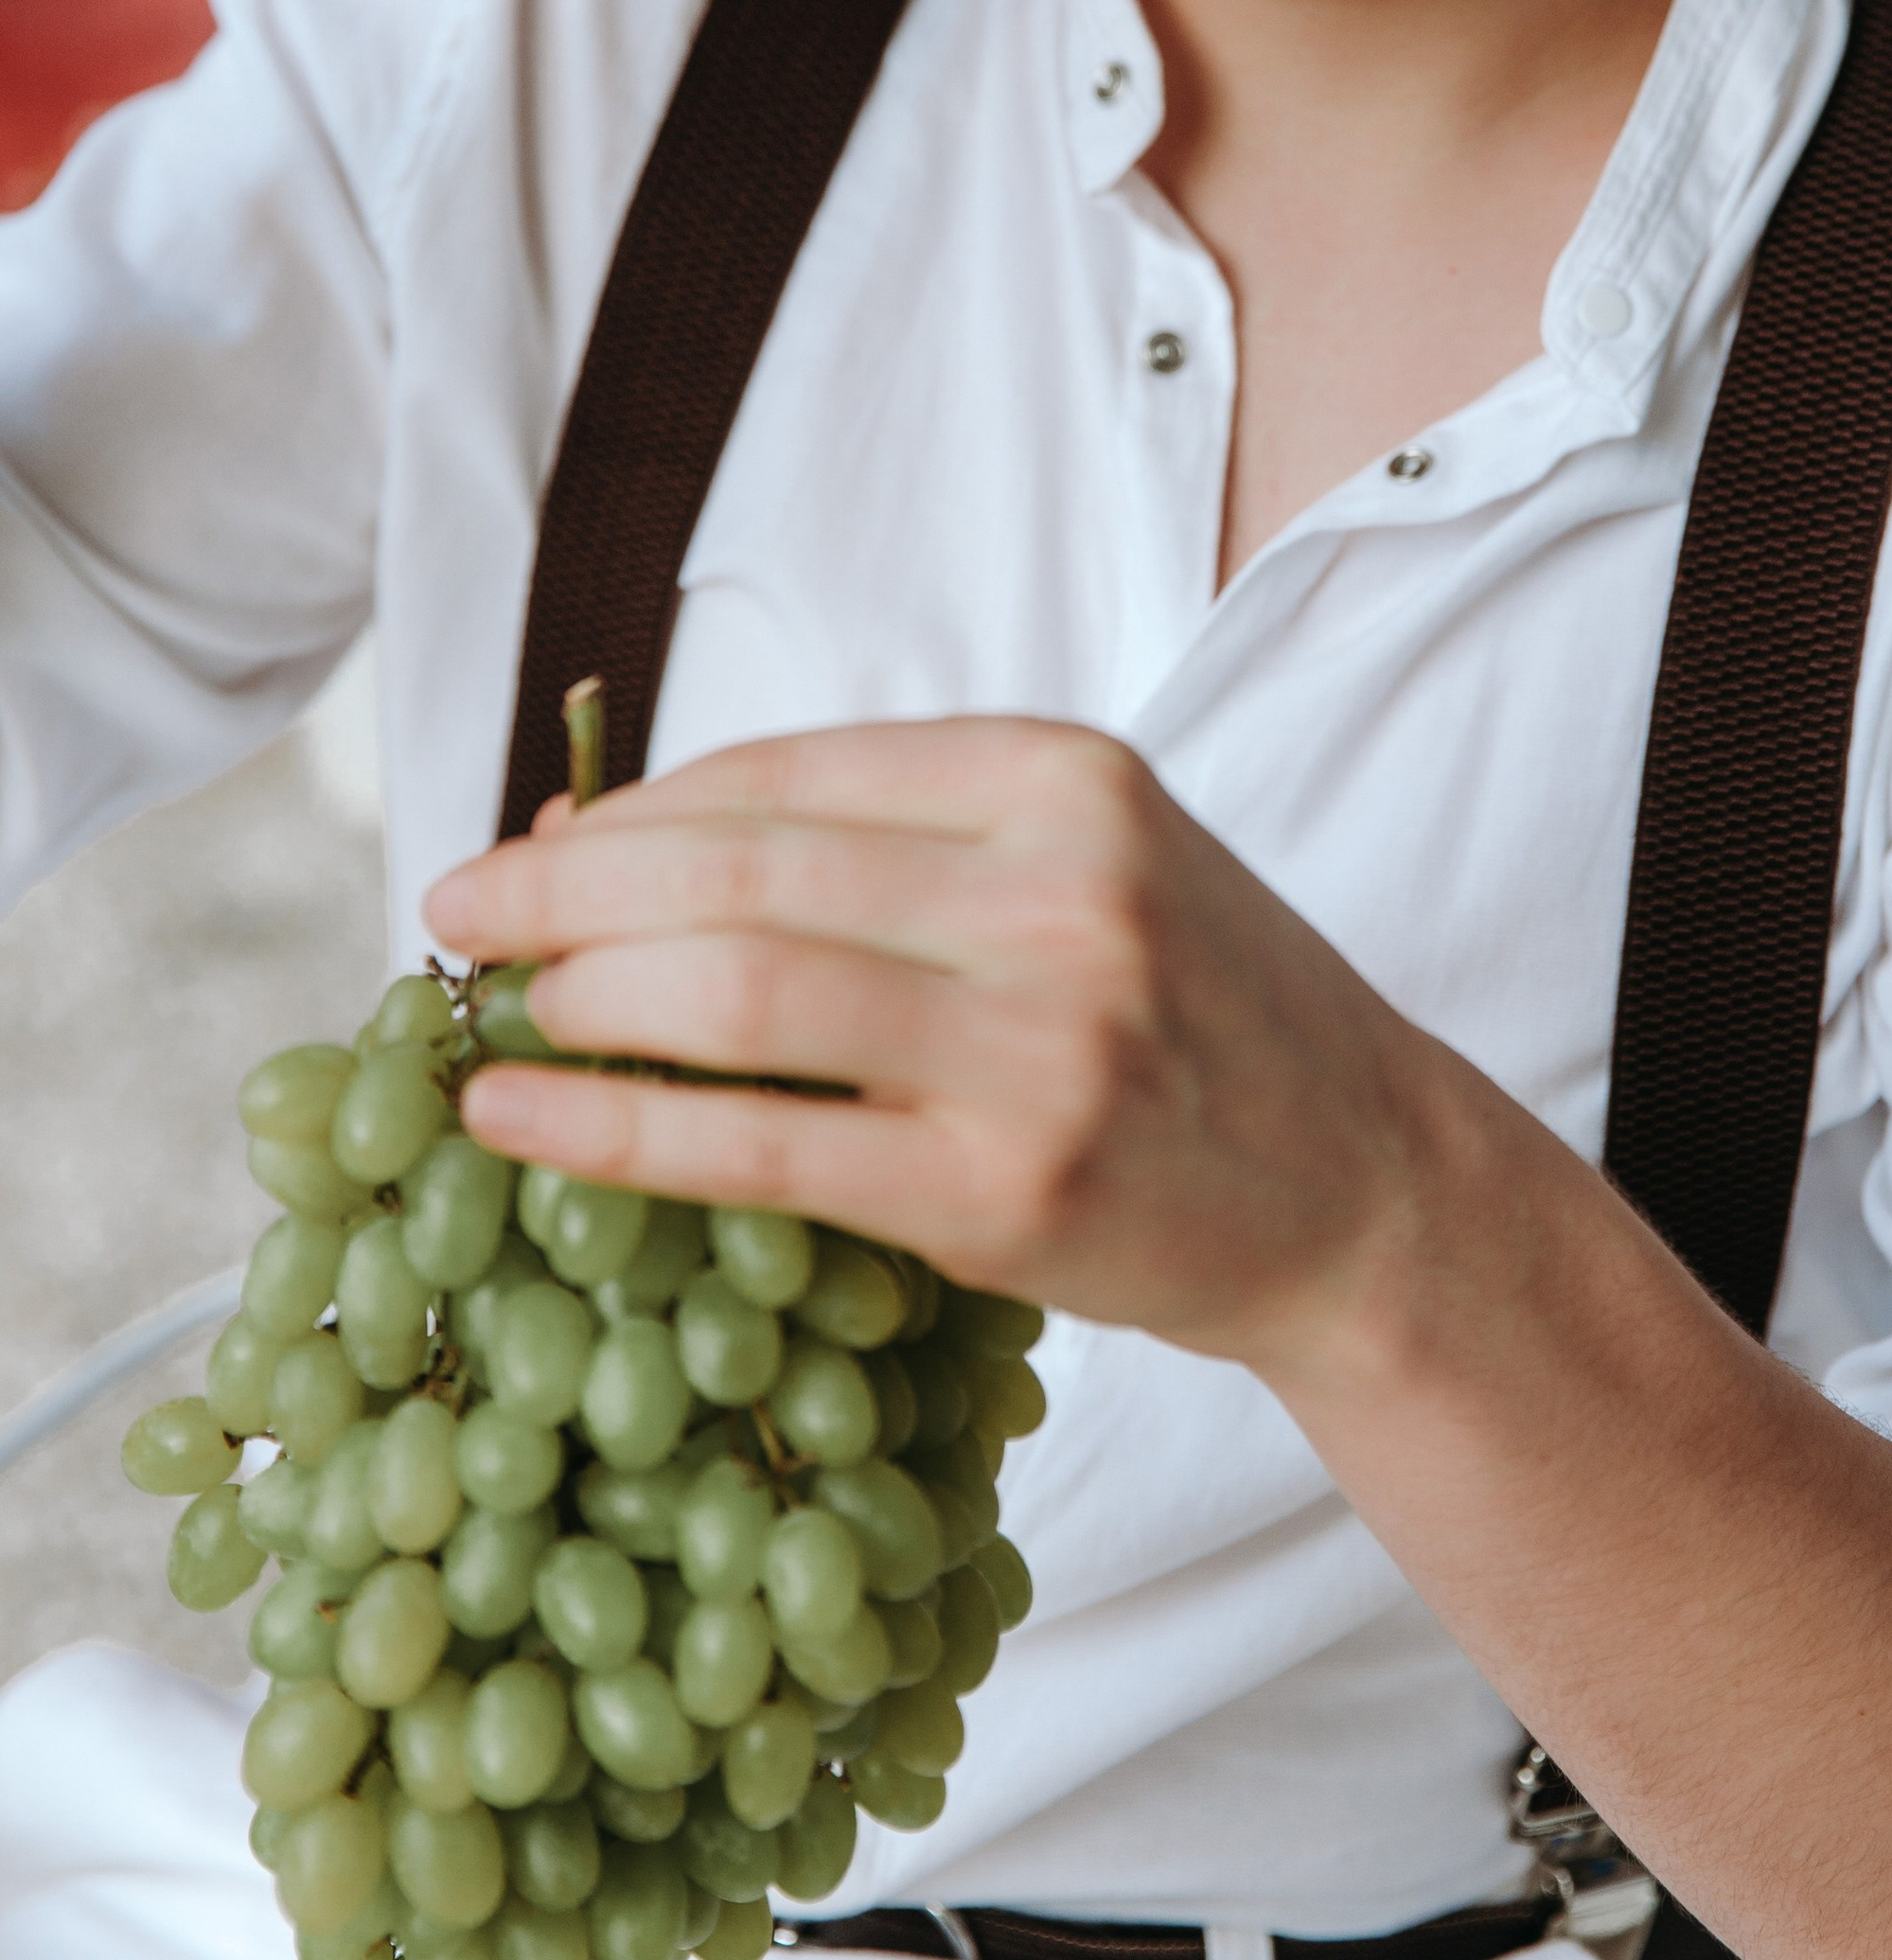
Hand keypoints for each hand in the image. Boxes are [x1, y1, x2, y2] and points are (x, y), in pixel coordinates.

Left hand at [425, 719, 1446, 1368]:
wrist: (1371, 1186)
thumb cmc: (1204, 1022)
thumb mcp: (1089, 872)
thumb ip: (895, 847)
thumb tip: (614, 838)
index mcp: (1068, 775)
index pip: (788, 773)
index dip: (631, 811)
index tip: (530, 845)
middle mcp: (1059, 884)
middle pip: (741, 862)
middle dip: (564, 887)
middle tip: (451, 908)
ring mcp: (1043, 1036)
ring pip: (739, 987)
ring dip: (578, 993)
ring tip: (484, 1011)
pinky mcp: (1011, 1184)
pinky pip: (764, 1149)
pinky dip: (614, 1126)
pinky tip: (521, 1115)